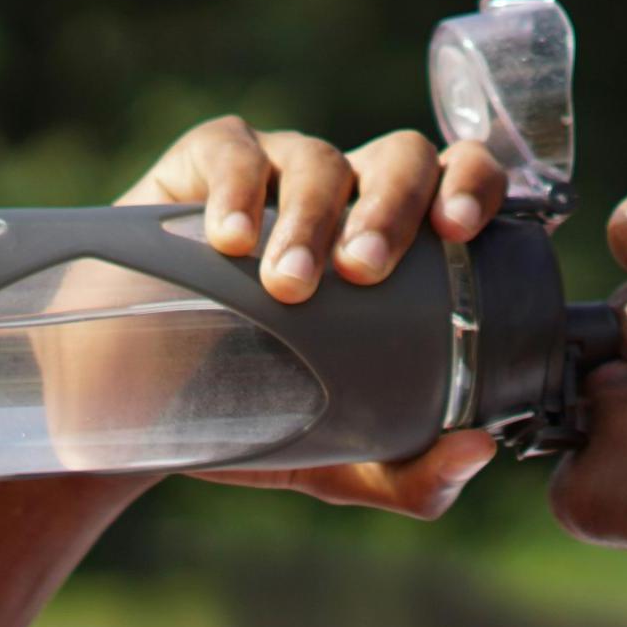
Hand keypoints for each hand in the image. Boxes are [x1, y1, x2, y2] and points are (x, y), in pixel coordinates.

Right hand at [112, 118, 509, 515]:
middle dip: (392, 207)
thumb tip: (477, 450)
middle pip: (401, 158)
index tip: (458, 231)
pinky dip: (237, 189)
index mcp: (407, 246)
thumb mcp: (346, 459)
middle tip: (363, 272)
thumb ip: (416, 475)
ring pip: (320, 160)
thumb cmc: (268, 414)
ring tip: (288, 284)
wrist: (148, 411)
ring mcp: (280, 174)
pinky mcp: (204, 167)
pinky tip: (228, 238)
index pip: (462, 181)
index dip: (474, 185)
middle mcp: (354, 197)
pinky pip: (233, 151)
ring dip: (312, 219)